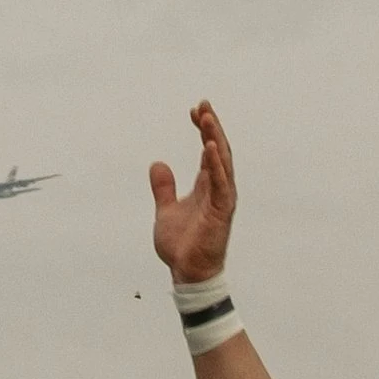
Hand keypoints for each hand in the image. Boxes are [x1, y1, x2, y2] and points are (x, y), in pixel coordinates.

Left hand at [149, 99, 236, 286]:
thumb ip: (164, 187)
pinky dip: (215, 164)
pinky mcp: (222, 211)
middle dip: (211, 126)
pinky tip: (209, 146)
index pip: (208, 150)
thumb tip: (157, 164)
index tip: (194, 111)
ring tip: (207, 117)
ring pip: (222, 161)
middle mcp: (218, 188)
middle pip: (218, 149)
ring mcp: (222, 199)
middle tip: (203, 104)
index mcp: (207, 186)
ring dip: (215, 138)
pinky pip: (220, 183)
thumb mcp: (165, 210)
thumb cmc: (182, 246)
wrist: (187, 273)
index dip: (203, 129)